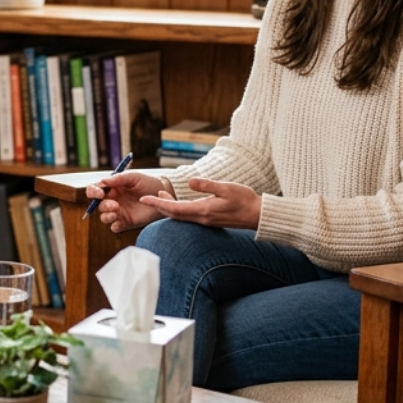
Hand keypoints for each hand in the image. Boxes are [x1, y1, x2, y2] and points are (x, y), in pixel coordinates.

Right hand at [84, 170, 175, 233]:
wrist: (163, 196)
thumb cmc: (147, 183)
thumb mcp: (134, 177)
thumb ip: (118, 178)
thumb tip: (103, 181)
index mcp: (111, 188)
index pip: (95, 190)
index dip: (93, 192)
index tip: (99, 193)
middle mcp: (112, 200)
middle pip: (98, 205)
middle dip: (104, 206)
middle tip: (115, 205)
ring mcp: (119, 212)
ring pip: (104, 217)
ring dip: (106, 216)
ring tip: (116, 212)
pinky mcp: (126, 222)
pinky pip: (115, 227)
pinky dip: (114, 226)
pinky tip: (119, 223)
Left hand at [135, 176, 261, 229]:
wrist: (258, 215)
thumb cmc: (244, 199)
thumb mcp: (226, 188)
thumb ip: (206, 185)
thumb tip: (189, 182)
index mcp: (203, 210)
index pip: (174, 208)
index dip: (158, 203)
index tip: (144, 199)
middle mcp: (202, 218)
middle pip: (174, 214)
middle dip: (159, 206)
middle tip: (145, 198)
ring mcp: (206, 221)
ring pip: (181, 216)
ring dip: (168, 207)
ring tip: (159, 195)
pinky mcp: (210, 220)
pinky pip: (189, 216)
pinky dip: (178, 209)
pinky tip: (178, 202)